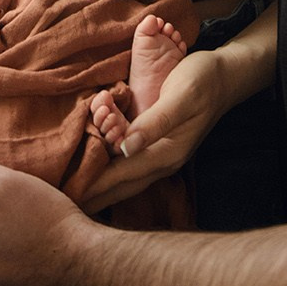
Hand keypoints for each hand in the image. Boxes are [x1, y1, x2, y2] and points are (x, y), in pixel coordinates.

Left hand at [82, 48, 233, 210]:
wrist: (226, 76)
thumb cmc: (202, 81)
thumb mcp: (179, 97)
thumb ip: (154, 123)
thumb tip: (124, 148)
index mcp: (166, 152)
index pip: (121, 175)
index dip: (93, 185)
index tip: (66, 197)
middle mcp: (163, 160)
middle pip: (122, 185)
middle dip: (93, 195)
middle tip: (60, 209)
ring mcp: (162, 155)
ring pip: (126, 178)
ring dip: (101, 186)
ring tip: (74, 195)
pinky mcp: (160, 146)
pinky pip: (130, 166)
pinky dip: (111, 171)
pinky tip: (98, 173)